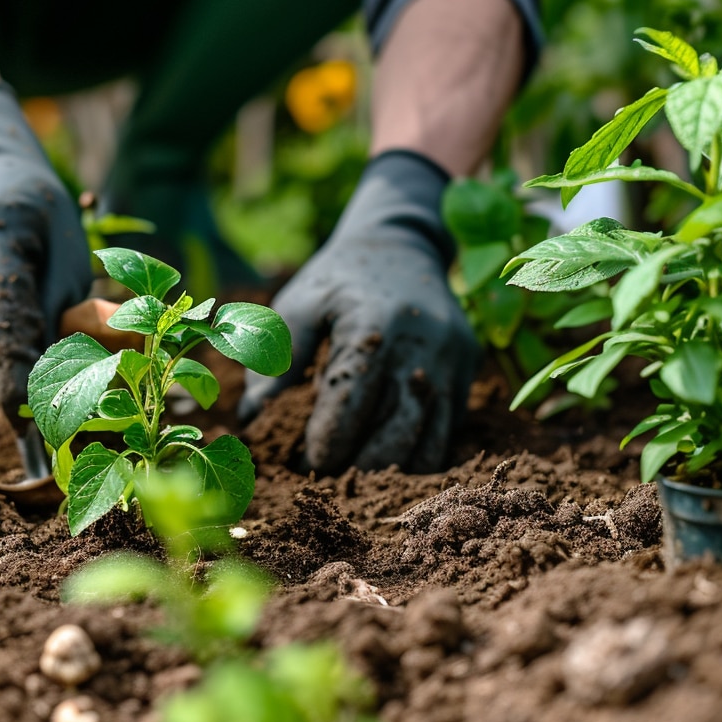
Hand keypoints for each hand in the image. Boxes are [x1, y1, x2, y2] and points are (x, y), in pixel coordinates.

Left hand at [239, 150, 477, 473]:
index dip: (325, 444)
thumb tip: (254, 417)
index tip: (304, 461)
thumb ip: (274, 359)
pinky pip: (447, 435)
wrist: (402, 243)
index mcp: (371, 329)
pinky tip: (387, 458)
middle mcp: (420, 349)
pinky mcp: (467, 373)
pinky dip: (417, 457)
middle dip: (358, 468)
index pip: (348, 407)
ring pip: (429, 447)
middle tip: (329, 478)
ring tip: (357, 476)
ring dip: (391, 472)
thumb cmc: (338, 279)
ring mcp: (451, 363)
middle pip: (394, 438)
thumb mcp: (298, 303)